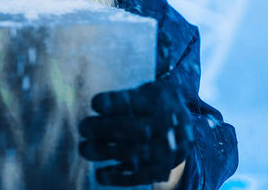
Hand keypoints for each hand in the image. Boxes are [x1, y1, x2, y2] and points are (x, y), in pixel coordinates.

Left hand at [78, 79, 194, 186]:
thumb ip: (124, 98)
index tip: (94, 103)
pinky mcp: (164, 170)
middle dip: (105, 128)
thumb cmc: (153, 102)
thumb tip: (96, 106)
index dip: (114, 103)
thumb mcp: (145, 89)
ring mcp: (168, 151)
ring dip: (106, 152)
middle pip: (134, 128)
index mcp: (161, 100)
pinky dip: (119, 178)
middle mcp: (168, 126)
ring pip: (135, 153)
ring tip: (84, 149)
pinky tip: (99, 174)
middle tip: (83, 127)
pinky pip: (141, 176)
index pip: (136, 102)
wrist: (184, 123)